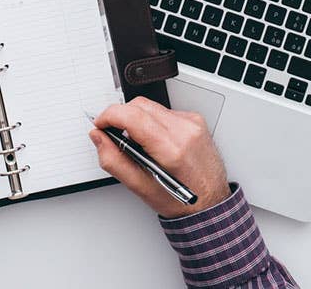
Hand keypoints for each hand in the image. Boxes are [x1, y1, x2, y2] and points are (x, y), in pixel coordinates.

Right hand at [90, 97, 229, 218]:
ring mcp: (192, 123)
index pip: (132, 116)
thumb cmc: (181, 201)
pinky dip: (154, 122)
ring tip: (139, 143)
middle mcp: (184, 131)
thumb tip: (99, 138)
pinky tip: (156, 141)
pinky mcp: (196, 120)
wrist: (211, 203)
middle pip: (140, 106)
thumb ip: (114, 160)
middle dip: (121, 117)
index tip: (101, 124)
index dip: (110, 116)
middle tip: (115, 136)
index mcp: (171, 149)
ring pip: (151, 106)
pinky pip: (165, 111)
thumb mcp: (141, 188)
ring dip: (137, 119)